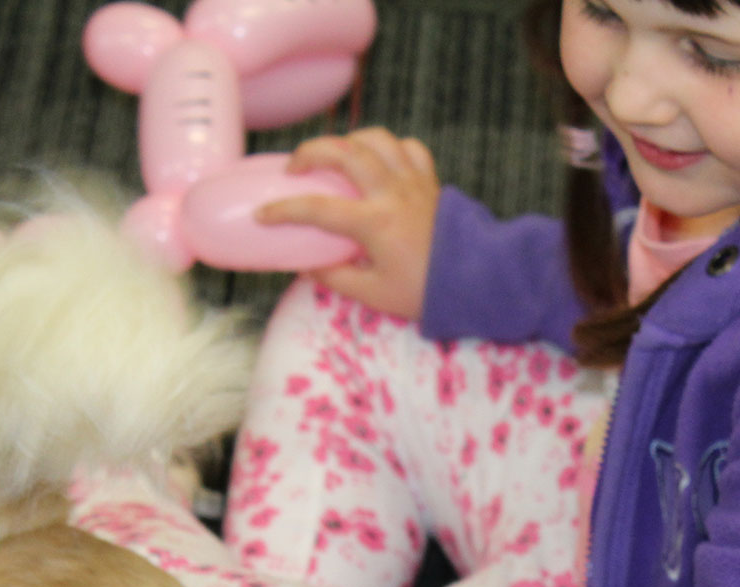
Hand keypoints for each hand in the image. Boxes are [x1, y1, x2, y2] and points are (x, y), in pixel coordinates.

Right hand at [258, 127, 439, 318]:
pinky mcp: (430, 180)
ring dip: (348, 140)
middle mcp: (391, 192)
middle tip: (294, 168)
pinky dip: (389, 146)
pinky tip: (378, 159)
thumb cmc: (424, 292)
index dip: (283, 210)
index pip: (316, 209)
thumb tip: (307, 265)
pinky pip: (408, 147)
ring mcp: (413, 181)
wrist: (476, 282)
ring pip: (376, 138)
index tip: (263, 214)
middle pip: (343, 151)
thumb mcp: (373, 295)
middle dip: (310, 151)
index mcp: (374, 223)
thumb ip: (335, 278)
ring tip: (334, 156)